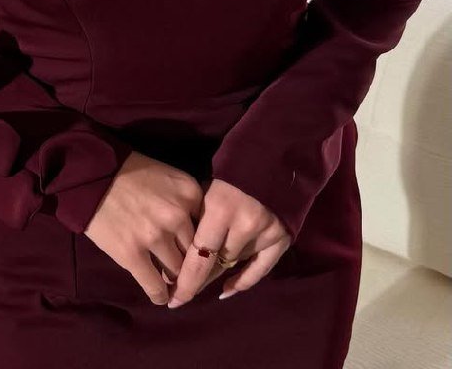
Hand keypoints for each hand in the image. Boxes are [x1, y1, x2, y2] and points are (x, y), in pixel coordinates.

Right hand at [83, 151, 205, 306]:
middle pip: (196, 254)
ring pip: (177, 272)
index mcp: (189, 193)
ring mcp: (154, 236)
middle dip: (191, 265)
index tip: (201, 255)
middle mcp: (177, 215)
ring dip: (174, 280)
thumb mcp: (167, 177)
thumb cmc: (128, 172)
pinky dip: (160, 296)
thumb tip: (201, 237)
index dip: (205, 245)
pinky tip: (160, 297)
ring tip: (170, 282)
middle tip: (186, 272)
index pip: (210, 230)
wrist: (88, 172)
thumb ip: (187, 202)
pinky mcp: (132, 254)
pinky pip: (155, 287)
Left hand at [164, 177, 292, 307]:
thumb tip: (178, 251)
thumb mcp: (205, 188)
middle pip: (215, 263)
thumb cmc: (229, 170)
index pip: (199, 254)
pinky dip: (243, 281)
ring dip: (216, 274)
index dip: (185, 280)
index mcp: (220, 208)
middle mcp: (244, 224)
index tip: (172, 298)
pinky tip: (226, 290)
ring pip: (233, 265)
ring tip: (198, 282)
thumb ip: (196, 218)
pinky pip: (260, 269)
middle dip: (196, 280)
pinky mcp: (282, 238)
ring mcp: (265, 232)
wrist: (272, 155)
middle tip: (179, 295)